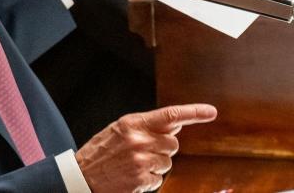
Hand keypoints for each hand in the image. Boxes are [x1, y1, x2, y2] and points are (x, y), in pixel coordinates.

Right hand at [76, 103, 217, 192]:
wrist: (81, 176)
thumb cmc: (101, 152)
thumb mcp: (120, 130)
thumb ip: (147, 126)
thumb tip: (176, 123)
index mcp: (133, 123)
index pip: (170, 114)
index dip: (194, 112)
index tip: (211, 112)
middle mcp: (139, 140)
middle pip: (172, 142)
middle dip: (162, 148)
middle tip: (142, 151)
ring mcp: (141, 161)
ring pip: (167, 162)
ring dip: (155, 165)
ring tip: (133, 165)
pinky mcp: (142, 180)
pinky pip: (159, 180)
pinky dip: (148, 180)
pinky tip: (131, 177)